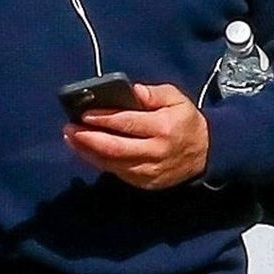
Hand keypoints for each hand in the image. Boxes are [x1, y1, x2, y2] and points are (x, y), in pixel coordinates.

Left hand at [64, 83, 208, 190]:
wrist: (205, 154)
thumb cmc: (185, 121)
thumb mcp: (177, 99)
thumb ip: (154, 93)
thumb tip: (132, 91)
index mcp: (164, 128)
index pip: (128, 123)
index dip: (103, 118)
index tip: (83, 113)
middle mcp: (155, 152)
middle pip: (115, 147)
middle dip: (88, 138)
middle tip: (69, 128)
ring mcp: (149, 171)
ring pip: (113, 163)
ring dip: (88, 152)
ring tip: (71, 138)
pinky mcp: (145, 183)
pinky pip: (117, 172)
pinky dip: (99, 162)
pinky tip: (86, 151)